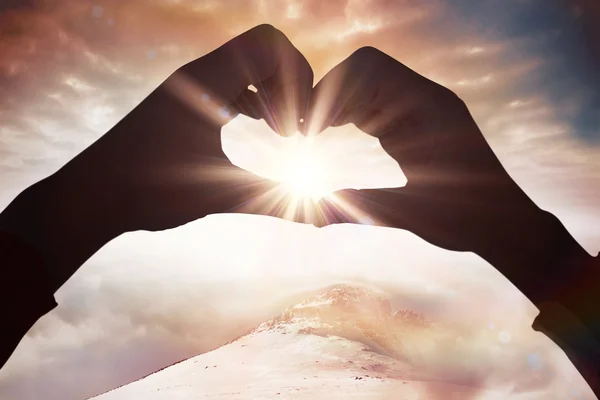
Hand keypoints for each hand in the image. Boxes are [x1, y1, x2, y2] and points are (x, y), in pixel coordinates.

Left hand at [0, 24, 313, 288]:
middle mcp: (199, 73)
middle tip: (294, 131)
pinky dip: (255, 98)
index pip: (269, 44)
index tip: (297, 127)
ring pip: (248, 64)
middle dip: (291, 84)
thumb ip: (274, 201)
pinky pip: (232, 81)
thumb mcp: (218, 195)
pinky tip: (261, 128)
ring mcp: (191, 85)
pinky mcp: (186, 100)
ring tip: (281, 132)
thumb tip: (322, 223)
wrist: (91, 195)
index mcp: (207, 83)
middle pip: (265, 48)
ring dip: (273, 91)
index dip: (297, 79)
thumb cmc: (148, 192)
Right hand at [309, 47, 589, 303]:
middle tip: (306, 129)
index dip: (332, 90)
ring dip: (338, 102)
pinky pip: (376, 103)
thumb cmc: (465, 219)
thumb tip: (311, 214)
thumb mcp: (409, 214)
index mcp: (429, 108)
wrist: (501, 222)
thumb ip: (360, 208)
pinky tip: (332, 131)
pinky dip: (350, 112)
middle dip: (330, 94)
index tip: (311, 127)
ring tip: (313, 132)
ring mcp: (420, 109)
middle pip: (364, 70)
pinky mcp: (414, 123)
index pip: (370, 70)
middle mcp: (425, 100)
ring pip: (367, 83)